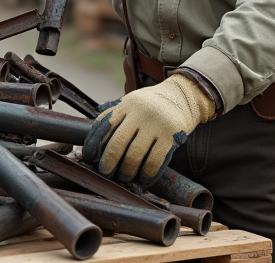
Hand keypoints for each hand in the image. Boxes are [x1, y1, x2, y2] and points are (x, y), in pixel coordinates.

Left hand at [82, 74, 215, 186]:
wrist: (184, 95)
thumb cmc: (152, 104)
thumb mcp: (132, 102)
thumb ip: (114, 115)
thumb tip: (93, 138)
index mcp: (126, 105)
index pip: (104, 126)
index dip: (93, 144)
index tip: (90, 158)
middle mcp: (140, 113)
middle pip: (117, 143)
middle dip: (109, 162)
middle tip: (106, 173)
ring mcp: (156, 124)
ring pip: (135, 155)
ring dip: (127, 171)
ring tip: (125, 177)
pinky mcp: (171, 136)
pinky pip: (155, 161)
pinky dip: (147, 174)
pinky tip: (144, 179)